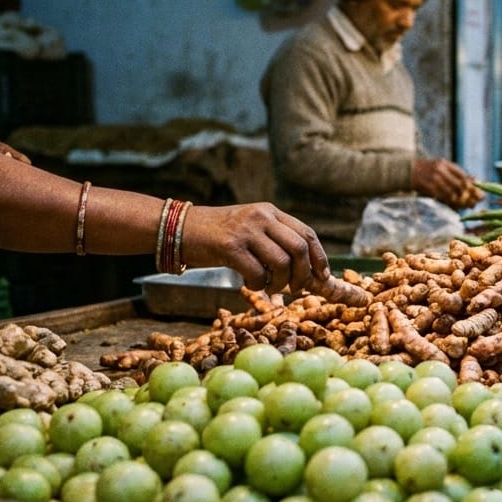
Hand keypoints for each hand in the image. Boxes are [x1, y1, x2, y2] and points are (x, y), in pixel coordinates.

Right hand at [179, 202, 329, 293]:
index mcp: (270, 212)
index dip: (319, 257)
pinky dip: (258, 285)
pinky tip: (250, 284)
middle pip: (299, 248)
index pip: (306, 233)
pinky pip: (257, 273)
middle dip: (303, 274)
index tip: (322, 275)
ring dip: (280, 283)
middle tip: (296, 289)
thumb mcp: (250, 228)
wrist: (179, 229)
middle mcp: (261, 217)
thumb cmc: (218, 235)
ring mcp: (246, 231)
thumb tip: (303, 269)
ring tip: (270, 287)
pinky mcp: (230, 246)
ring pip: (282, 262)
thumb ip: (273, 240)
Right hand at [412, 158, 482, 208]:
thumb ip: (455, 174)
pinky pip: (442, 198)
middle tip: (475, 203)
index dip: (473, 186)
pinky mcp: (428, 188)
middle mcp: (440, 170)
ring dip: (461, 202)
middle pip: (459, 185)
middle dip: (469, 195)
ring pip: (451, 194)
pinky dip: (451, 203)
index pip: (463, 175)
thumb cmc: (429, 170)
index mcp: (445, 164)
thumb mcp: (442, 168)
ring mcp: (433, 179)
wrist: (408, 171)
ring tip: (468, 206)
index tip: (479, 193)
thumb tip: (475, 182)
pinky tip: (457, 207)